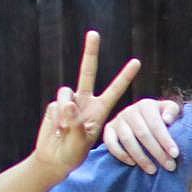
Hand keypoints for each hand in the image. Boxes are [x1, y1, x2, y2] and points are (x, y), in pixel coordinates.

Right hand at [33, 30, 140, 177]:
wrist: (54, 159)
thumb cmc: (73, 154)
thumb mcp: (81, 143)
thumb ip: (76, 124)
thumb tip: (68, 103)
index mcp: (100, 110)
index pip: (115, 90)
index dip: (125, 77)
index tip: (137, 62)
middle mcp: (85, 102)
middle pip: (87, 73)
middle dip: (90, 53)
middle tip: (94, 33)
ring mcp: (69, 102)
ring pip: (67, 91)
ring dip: (67, 109)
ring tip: (67, 128)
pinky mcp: (55, 105)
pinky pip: (56, 104)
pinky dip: (57, 116)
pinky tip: (57, 128)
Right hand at [104, 97, 183, 172]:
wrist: (143, 115)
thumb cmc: (160, 115)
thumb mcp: (169, 108)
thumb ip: (172, 111)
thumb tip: (167, 120)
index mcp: (146, 105)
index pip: (156, 124)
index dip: (166, 140)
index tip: (175, 154)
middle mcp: (130, 111)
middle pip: (143, 134)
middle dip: (157, 152)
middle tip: (169, 166)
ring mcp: (118, 120)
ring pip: (128, 141)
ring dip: (141, 157)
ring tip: (153, 170)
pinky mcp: (108, 129)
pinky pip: (111, 143)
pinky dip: (121, 155)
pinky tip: (133, 163)